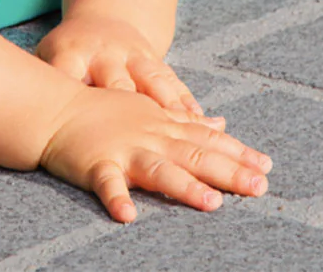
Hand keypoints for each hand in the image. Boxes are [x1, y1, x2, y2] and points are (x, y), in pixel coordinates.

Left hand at [35, 14, 217, 125]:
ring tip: (191, 135)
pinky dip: (189, 107)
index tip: (77, 130)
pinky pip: (174, 85)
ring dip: (173, 113)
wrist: (104, 21)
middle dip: (126, 109)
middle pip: (116, 86)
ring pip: (154, 86)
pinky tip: (210, 127)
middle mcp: (105, 55)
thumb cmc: (66, 55)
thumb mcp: (45, 61)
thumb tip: (6, 117)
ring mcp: (133, 57)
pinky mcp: (155, 62)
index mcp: (71, 55)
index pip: (68, 79)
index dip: (73, 102)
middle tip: (137, 137)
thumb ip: (36, 87)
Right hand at [39, 86, 272, 221]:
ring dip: (184, 186)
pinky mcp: (95, 163)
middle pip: (192, 154)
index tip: (267, 166)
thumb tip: (221, 122)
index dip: (236, 152)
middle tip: (259, 187)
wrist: (56, 107)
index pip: (205, 138)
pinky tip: (127, 216)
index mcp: (161, 125)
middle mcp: (148, 136)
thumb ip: (184, 120)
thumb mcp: (148, 110)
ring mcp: (122, 150)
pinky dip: (116, 198)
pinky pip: (106, 183)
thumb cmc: (102, 110)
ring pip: (158, 169)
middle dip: (227, 170)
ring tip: (212, 204)